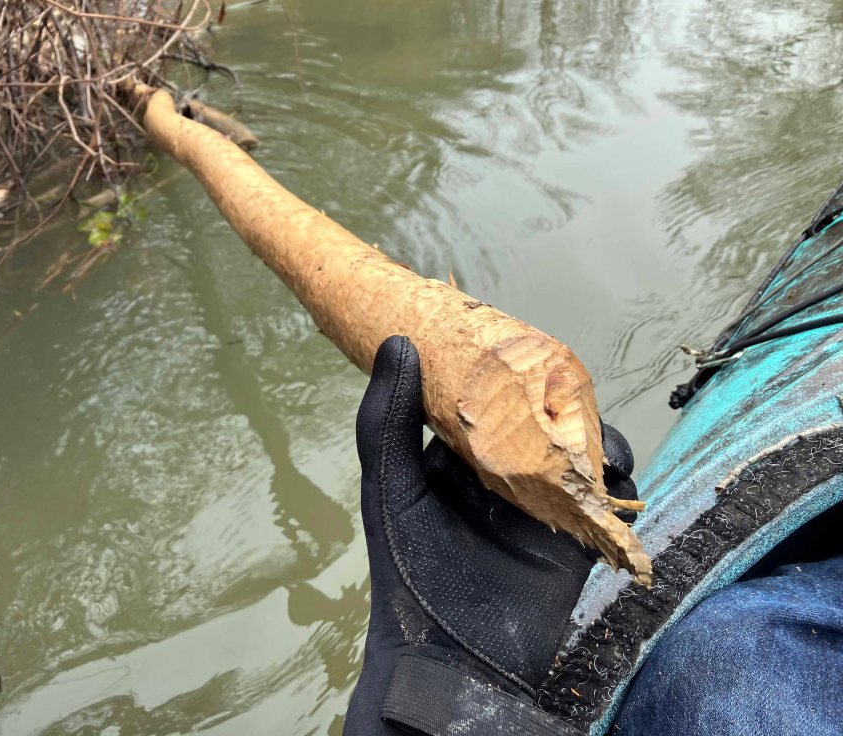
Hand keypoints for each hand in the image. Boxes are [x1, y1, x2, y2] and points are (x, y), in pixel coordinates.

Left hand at [344, 336, 636, 735]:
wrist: (455, 661)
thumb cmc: (411, 571)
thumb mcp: (392, 488)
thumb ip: (388, 421)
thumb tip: (398, 340)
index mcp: (452, 461)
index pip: (482, 404)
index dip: (502, 375)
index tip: (521, 343)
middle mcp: (496, 479)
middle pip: (535, 425)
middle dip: (555, 404)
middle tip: (569, 384)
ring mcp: (536, 507)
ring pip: (573, 457)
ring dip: (589, 440)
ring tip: (590, 435)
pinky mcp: (571, 538)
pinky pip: (600, 500)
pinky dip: (612, 483)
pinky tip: (610, 472)